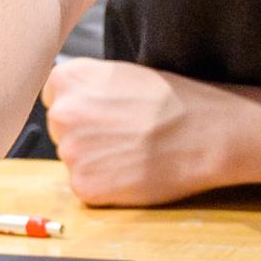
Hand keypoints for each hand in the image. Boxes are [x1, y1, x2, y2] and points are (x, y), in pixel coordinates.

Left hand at [41, 57, 247, 203]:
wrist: (206, 132)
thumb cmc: (173, 100)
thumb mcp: (121, 74)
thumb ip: (88, 86)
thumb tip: (71, 101)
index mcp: (67, 79)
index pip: (54, 98)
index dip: (82, 108)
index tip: (106, 113)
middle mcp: (61, 113)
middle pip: (60, 130)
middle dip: (85, 134)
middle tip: (125, 134)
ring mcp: (71, 152)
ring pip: (74, 159)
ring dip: (96, 160)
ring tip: (133, 151)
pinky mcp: (85, 186)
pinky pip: (86, 186)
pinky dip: (106, 184)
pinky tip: (132, 171)